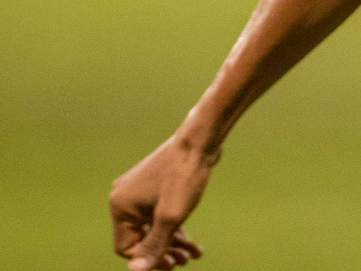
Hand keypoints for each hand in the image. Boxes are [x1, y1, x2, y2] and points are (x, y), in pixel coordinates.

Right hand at [110, 135, 217, 269]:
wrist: (201, 140)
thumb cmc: (184, 176)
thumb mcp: (170, 217)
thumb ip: (154, 245)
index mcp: (121, 207)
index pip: (126, 247)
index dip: (148, 259)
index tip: (171, 265)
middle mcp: (125, 199)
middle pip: (140, 238)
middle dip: (163, 252)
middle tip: (183, 262)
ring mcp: (140, 191)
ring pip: (153, 227)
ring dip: (172, 243)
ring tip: (192, 255)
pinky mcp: (156, 186)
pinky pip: (161, 214)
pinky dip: (175, 228)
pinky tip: (193, 243)